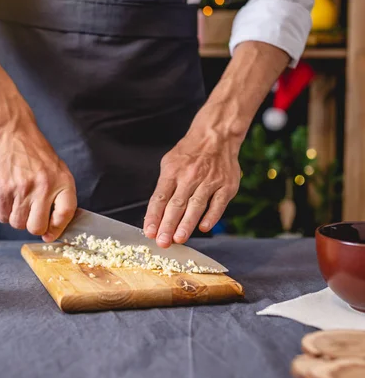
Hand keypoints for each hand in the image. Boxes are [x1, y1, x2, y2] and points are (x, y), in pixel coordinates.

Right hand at [0, 127, 76, 241]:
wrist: (14, 134)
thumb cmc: (35, 152)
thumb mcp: (58, 170)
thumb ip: (60, 196)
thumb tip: (54, 224)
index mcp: (62, 182)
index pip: (65, 215)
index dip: (57, 229)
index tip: (51, 233)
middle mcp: (44, 187)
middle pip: (37, 226)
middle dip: (33, 226)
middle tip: (32, 218)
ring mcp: (22, 189)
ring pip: (18, 224)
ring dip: (17, 219)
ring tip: (19, 204)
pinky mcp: (3, 190)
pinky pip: (3, 216)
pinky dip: (5, 213)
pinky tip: (9, 200)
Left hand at [143, 130, 240, 247]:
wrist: (216, 136)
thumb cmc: (189, 153)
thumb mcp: (169, 163)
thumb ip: (164, 187)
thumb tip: (155, 213)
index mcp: (172, 172)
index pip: (160, 198)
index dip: (153, 216)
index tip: (149, 231)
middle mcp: (190, 176)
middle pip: (176, 204)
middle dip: (168, 225)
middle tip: (162, 242)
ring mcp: (209, 181)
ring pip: (196, 206)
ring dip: (186, 224)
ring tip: (178, 239)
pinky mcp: (227, 185)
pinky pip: (218, 204)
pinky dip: (211, 216)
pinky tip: (203, 227)